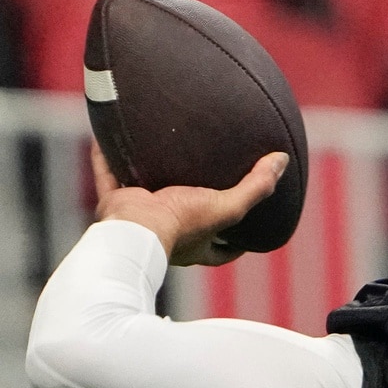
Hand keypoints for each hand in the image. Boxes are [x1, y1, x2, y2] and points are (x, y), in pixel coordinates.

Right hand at [91, 142, 286, 266]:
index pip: (223, 250)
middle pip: (185, 222)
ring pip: (145, 197)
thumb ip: (257, 187)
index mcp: (196, 244)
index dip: (237, 241)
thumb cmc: (181, 224)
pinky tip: (105, 137)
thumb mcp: (227, 207)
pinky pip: (108, 175)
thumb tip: (282, 160)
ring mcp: (140, 219)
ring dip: (148, 179)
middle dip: (192, 207)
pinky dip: (105, 158)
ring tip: (157, 157)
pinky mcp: (115, 203)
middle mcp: (169, 235)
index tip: (252, 229)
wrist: (133, 228)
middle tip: (202, 185)